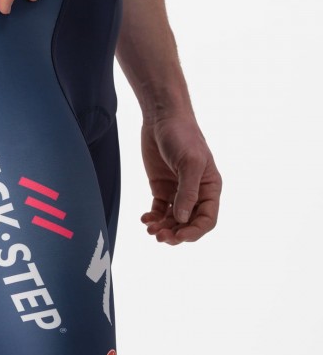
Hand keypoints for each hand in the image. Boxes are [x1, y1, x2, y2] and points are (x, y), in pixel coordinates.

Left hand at [139, 113, 221, 244]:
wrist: (162, 118)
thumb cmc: (183, 136)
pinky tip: (145, 219)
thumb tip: (183, 219)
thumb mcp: (190, 163)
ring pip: (173, 220)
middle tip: (160, 236)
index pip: (207, 219)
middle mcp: (196, 193)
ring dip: (163, 228)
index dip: (194, 231)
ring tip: (150, 229)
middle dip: (176, 233)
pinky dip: (153, 218)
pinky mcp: (161, 188)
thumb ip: (188, 192)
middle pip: (189, 223)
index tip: (178, 235)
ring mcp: (178, 191)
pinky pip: (159, 210)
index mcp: (210, 188)